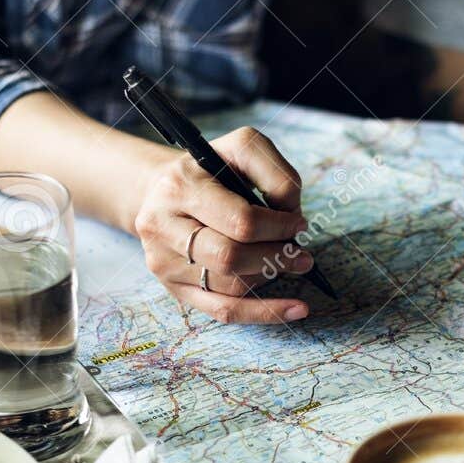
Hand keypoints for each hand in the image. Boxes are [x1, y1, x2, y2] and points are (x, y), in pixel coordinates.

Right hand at [131, 126, 313, 323]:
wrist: (163, 192)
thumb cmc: (212, 170)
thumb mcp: (242, 149)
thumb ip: (275, 174)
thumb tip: (292, 216)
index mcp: (179, 186)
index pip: (240, 220)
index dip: (279, 226)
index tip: (299, 224)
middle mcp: (162, 226)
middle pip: (232, 257)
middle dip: (276, 256)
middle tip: (301, 254)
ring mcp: (164, 262)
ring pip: (232, 286)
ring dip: (270, 275)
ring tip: (287, 262)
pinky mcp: (174, 289)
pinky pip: (224, 311)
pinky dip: (264, 313)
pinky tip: (296, 309)